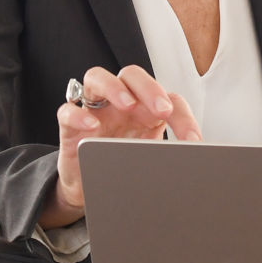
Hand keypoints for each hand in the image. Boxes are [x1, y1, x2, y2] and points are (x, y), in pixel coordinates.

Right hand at [42, 65, 201, 227]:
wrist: (88, 187)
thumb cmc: (120, 165)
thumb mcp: (148, 159)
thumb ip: (166, 156)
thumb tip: (191, 169)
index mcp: (144, 108)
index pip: (167, 98)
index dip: (183, 117)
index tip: (193, 140)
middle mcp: (119, 102)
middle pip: (132, 75)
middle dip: (150, 88)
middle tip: (162, 110)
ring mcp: (93, 109)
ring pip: (97, 78)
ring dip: (114, 87)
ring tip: (127, 105)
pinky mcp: (69, 125)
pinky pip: (68, 110)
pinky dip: (79, 115)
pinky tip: (92, 127)